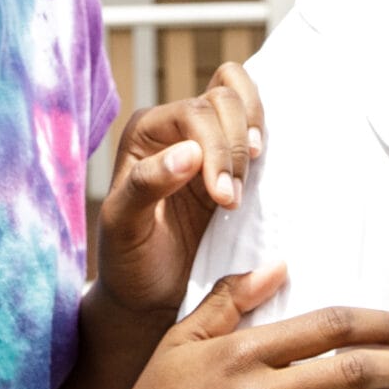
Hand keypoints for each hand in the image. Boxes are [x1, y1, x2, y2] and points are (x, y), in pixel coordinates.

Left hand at [93, 62, 264, 319]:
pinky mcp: (229, 159)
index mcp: (144, 133)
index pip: (193, 113)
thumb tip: (188, 152)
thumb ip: (146, 185)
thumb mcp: (124, 227)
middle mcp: (172, 126)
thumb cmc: (130, 260)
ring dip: (252, 132)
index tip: (226, 198)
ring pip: (238, 96)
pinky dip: (263, 130)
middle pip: (222, 98)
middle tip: (233, 199)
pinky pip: (252, 120)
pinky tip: (262, 164)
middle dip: (235, 146)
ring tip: (249, 176)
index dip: (217, 148)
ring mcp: (204, 139)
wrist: (150, 293)